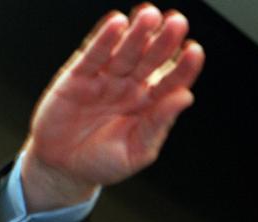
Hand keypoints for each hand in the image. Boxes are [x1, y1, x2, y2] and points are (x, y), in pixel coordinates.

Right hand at [21, 4, 203, 210]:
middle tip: (177, 23)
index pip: (171, 81)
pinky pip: (93, 55)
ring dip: (137, 33)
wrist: (63, 168)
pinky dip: (103, 39)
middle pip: (150, 60)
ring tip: (150, 16)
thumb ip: (159, 123)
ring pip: (124, 52)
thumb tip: (185, 97)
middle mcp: (130, 87)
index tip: (194, 51)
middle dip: (164, 41)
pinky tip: (117, 23)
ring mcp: (105, 79)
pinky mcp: (79, 77)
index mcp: (150, 105)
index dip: (184, 67)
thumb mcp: (137, 151)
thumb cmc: (103, 162)